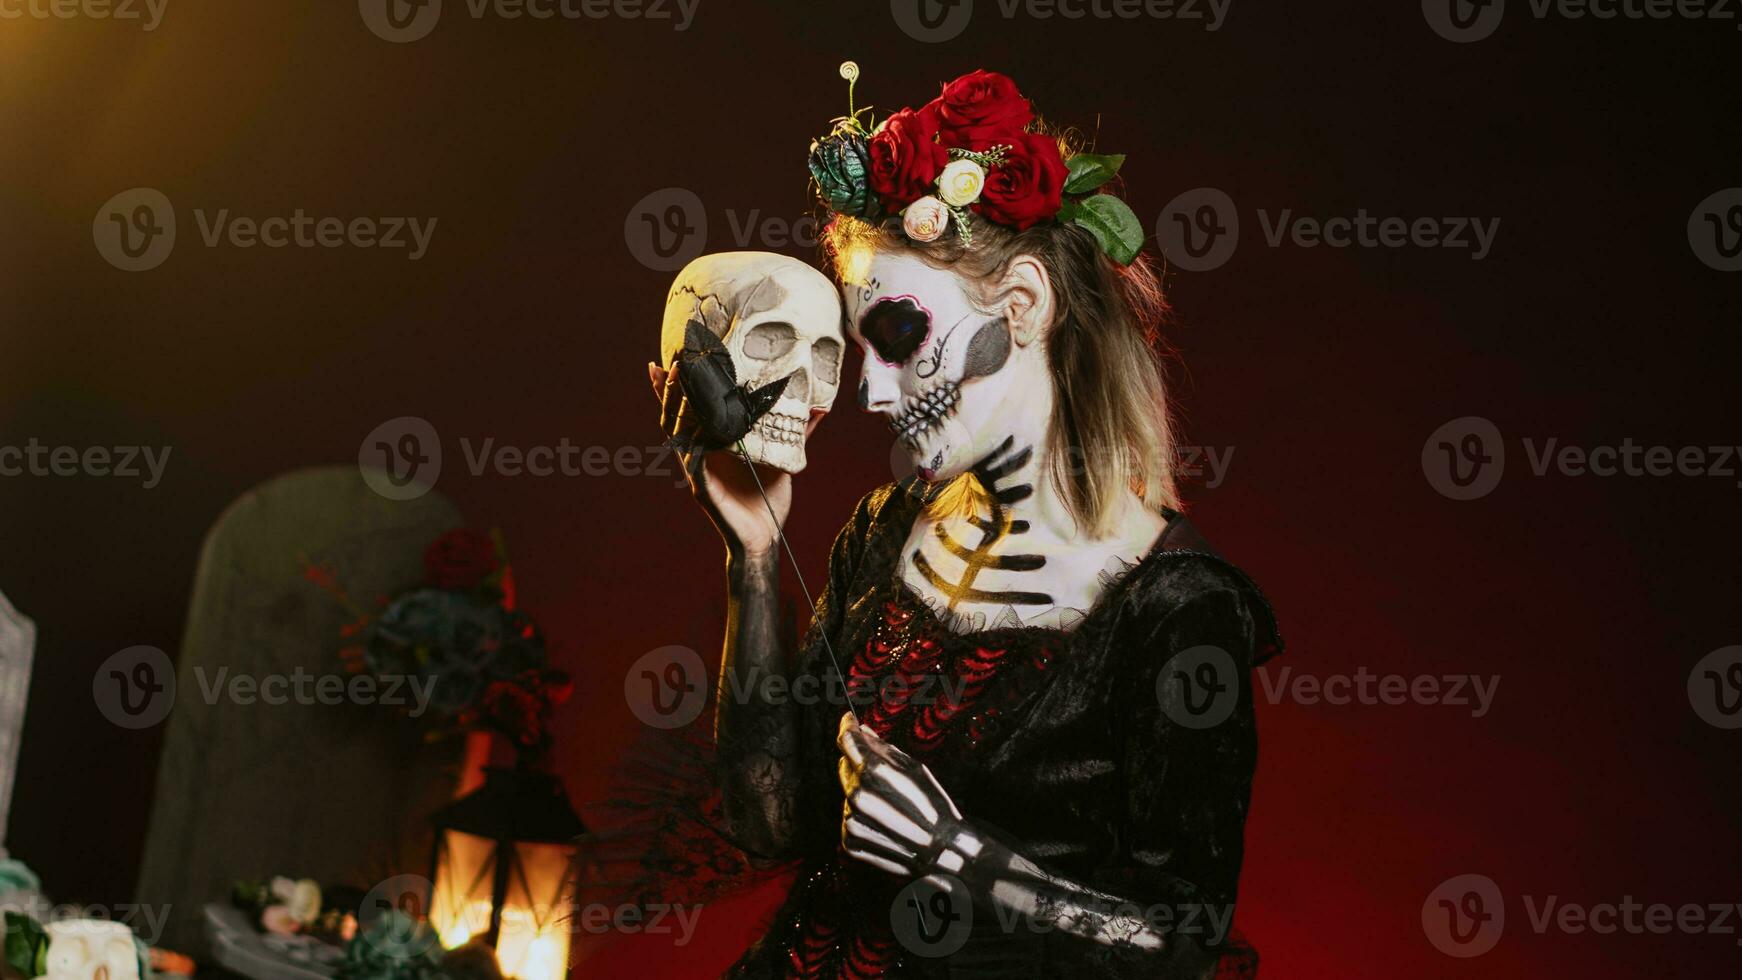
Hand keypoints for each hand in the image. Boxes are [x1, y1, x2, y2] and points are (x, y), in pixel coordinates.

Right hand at [649, 360, 790, 558]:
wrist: (764, 537)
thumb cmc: (767, 500)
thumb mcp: (783, 457)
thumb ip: (796, 432)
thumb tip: (818, 407)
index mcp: (712, 445)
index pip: (689, 412)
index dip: (675, 390)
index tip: (670, 361)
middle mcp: (699, 455)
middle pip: (674, 417)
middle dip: (669, 391)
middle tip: (672, 364)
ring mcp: (697, 472)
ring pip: (678, 435)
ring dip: (677, 409)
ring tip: (677, 384)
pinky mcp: (703, 489)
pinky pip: (694, 461)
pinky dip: (694, 443)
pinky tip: (697, 426)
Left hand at [837, 713, 983, 882]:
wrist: (941, 850)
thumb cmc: (933, 806)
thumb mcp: (914, 768)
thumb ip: (883, 749)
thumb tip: (862, 732)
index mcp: (874, 773)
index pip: (847, 741)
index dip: (847, 726)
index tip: (848, 720)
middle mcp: (858, 796)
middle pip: (844, 766)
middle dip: (857, 762)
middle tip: (881, 771)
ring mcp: (852, 821)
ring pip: (847, 794)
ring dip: (861, 791)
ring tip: (889, 804)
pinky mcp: (850, 841)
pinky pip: (848, 819)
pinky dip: (861, 816)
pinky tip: (883, 821)